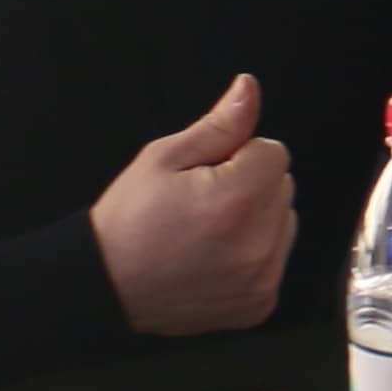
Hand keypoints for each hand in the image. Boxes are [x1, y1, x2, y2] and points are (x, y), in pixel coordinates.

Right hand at [93, 73, 294, 336]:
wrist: (106, 286)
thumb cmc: (130, 217)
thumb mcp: (163, 158)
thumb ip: (218, 125)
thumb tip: (250, 87)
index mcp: (237, 198)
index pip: (274, 152)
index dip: (239, 155)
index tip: (205, 174)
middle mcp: (259, 242)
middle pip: (283, 187)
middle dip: (252, 185)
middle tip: (203, 202)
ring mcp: (263, 277)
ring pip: (285, 223)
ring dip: (259, 219)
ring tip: (209, 230)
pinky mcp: (261, 303)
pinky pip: (277, 260)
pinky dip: (256, 255)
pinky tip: (216, 257)